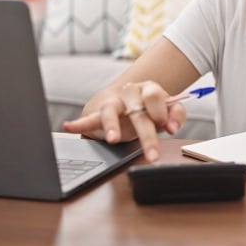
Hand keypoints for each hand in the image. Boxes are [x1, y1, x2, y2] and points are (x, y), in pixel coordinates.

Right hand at [62, 81, 185, 162]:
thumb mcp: (165, 110)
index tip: (168, 129)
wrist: (124, 96)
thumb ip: (175, 116)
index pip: (156, 97)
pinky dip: (79, 123)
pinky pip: (89, 118)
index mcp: (149, 90)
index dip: (162, 112)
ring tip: (113, 139)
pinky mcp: (99, 112)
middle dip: (147, 135)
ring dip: (112, 125)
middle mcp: (131, 93)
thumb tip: (172, 126)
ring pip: (111, 110)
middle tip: (152, 154)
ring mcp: (114, 102)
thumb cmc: (148, 107)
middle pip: (139, 112)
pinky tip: (70, 126)